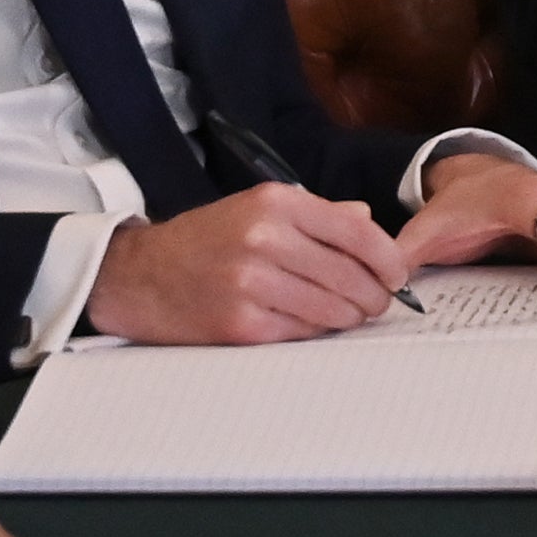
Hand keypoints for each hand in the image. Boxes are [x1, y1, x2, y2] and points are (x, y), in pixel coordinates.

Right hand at [84, 186, 408, 344]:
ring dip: (351, 317)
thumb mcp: (257, 209)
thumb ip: (316, 215)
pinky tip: (314, 325)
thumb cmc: (204, 241)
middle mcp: (264, 239)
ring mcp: (251, 283)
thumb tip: (368, 222)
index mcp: (275, 204)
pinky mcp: (240, 323)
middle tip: (379, 303)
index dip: (387, 258)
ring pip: (332, 308)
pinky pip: (302, 332)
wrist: (139, 276)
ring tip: (351, 315)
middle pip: (349, 275)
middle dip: (374, 295)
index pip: (356, 232)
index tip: (398, 274)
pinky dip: (316, 331)